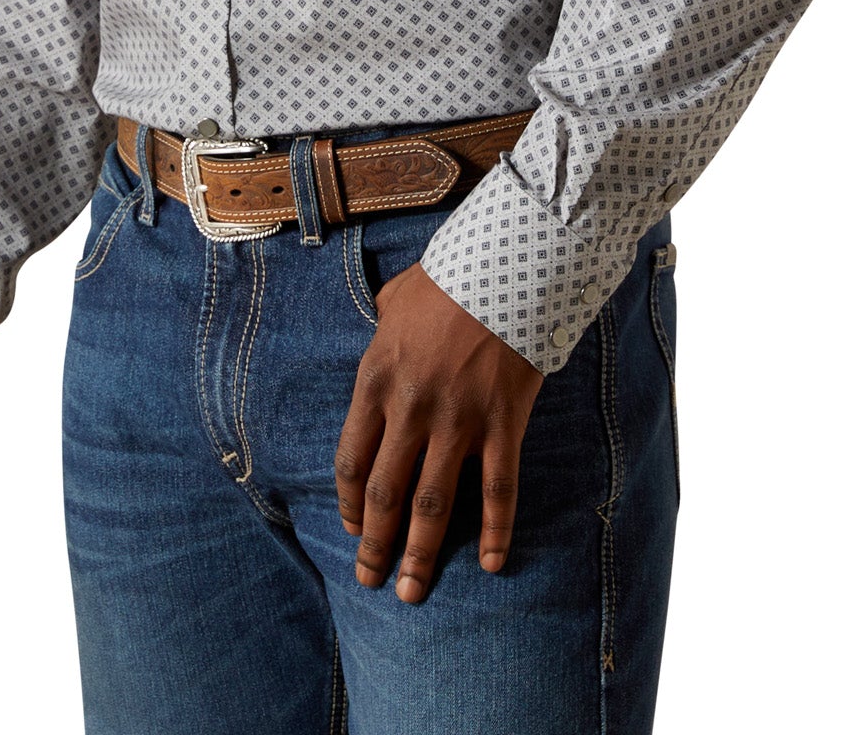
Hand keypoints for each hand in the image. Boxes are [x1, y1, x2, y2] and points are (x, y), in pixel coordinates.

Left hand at [335, 261, 543, 602]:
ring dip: (420, 554)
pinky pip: (497, 490)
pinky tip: (490, 563)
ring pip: (432, 505)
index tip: (354, 531)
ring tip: (413, 593)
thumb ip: (382, 323)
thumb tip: (380, 324)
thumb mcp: (396, 298)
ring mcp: (458, 421)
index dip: (351, 506)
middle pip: (386, 494)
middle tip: (373, 581)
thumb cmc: (448, 278)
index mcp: (376, 380)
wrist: (506, 265)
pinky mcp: (502, 424)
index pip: (352, 461)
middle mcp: (411, 409)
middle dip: (376, 546)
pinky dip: (495, 531)